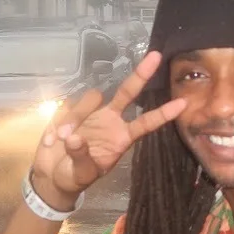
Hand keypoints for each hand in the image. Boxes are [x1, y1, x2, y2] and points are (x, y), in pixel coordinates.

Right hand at [28, 51, 185, 207]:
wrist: (51, 175)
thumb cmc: (73, 178)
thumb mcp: (80, 175)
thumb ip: (81, 157)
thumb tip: (74, 137)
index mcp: (121, 138)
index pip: (146, 123)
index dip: (163, 114)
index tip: (183, 103)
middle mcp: (111, 120)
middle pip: (128, 92)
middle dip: (141, 74)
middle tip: (156, 56)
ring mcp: (92, 113)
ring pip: (91, 98)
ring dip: (75, 117)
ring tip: (59, 140)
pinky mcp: (71, 110)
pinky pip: (68, 106)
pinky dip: (58, 122)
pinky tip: (51, 140)